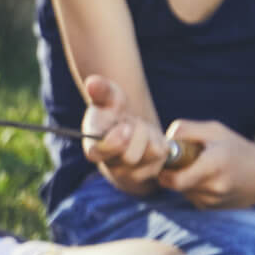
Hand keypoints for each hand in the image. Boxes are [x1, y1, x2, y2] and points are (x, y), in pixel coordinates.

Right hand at [80, 74, 167, 192]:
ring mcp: (130, 172)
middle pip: (131, 155)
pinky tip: (150, 139)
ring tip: (140, 129)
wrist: (128, 129)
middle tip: (132, 122)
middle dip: (138, 133)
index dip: (113, 143)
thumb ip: (101, 90)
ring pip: (150, 154)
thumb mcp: (108, 97)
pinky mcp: (150, 172)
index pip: (97, 154)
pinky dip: (160, 142)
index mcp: (93, 148)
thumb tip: (92, 82)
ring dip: (150, 136)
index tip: (125, 127)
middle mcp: (110, 165)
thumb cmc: (113, 111)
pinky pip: (163, 156)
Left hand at [158, 119, 254, 208]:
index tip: (168, 158)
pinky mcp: (211, 208)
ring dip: (183, 180)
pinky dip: (192, 188)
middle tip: (182, 160)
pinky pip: (191, 197)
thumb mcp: (214, 130)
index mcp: (213, 165)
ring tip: (199, 167)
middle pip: (175, 184)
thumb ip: (187, 129)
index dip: (164, 170)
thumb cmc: (237, 147)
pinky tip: (206, 178)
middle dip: (173, 172)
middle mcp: (214, 187)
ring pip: (182, 191)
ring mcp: (213, 201)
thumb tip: (164, 139)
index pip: (174, 180)